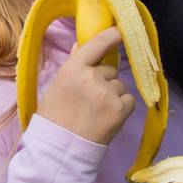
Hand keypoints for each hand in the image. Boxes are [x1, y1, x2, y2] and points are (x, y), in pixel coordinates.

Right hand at [38, 28, 136, 145]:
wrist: (60, 151)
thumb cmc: (53, 119)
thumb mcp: (57, 87)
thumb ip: (73, 65)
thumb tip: (81, 44)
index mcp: (72, 69)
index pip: (97, 44)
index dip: (111, 35)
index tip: (120, 31)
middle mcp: (92, 77)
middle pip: (110, 70)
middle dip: (104, 80)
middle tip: (91, 99)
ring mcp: (108, 93)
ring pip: (119, 85)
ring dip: (113, 95)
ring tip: (98, 112)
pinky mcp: (121, 109)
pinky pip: (129, 100)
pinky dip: (122, 107)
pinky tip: (108, 118)